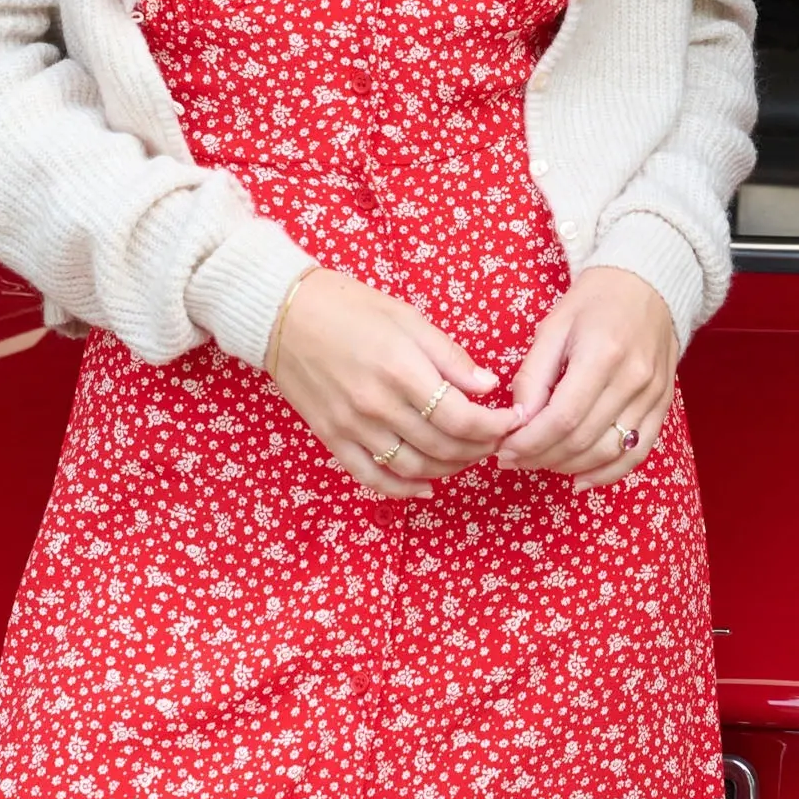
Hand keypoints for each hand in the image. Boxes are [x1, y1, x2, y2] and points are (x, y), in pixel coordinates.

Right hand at [270, 269, 521, 497]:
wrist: (287, 315)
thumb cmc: (352, 307)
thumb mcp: (409, 318)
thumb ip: (450, 356)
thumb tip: (487, 386)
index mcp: (401, 370)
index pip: (461, 417)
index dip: (494, 426)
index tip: (510, 420)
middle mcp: (377, 405)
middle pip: (443, 446)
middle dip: (479, 447)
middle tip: (496, 438)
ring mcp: (353, 427)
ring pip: (414, 468)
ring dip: (450, 468)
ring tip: (468, 455)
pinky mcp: (333, 439)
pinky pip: (373, 478)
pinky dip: (404, 490)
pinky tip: (427, 487)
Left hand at [497, 267, 676, 489]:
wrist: (648, 283)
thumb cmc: (595, 299)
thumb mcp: (554, 326)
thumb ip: (534, 375)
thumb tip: (518, 421)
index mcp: (602, 354)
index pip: (563, 418)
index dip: (530, 442)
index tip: (505, 450)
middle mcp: (633, 379)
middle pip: (583, 439)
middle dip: (542, 457)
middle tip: (514, 459)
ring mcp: (653, 395)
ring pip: (609, 452)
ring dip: (569, 467)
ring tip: (540, 463)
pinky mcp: (663, 404)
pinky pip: (638, 452)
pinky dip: (608, 473)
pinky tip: (581, 480)